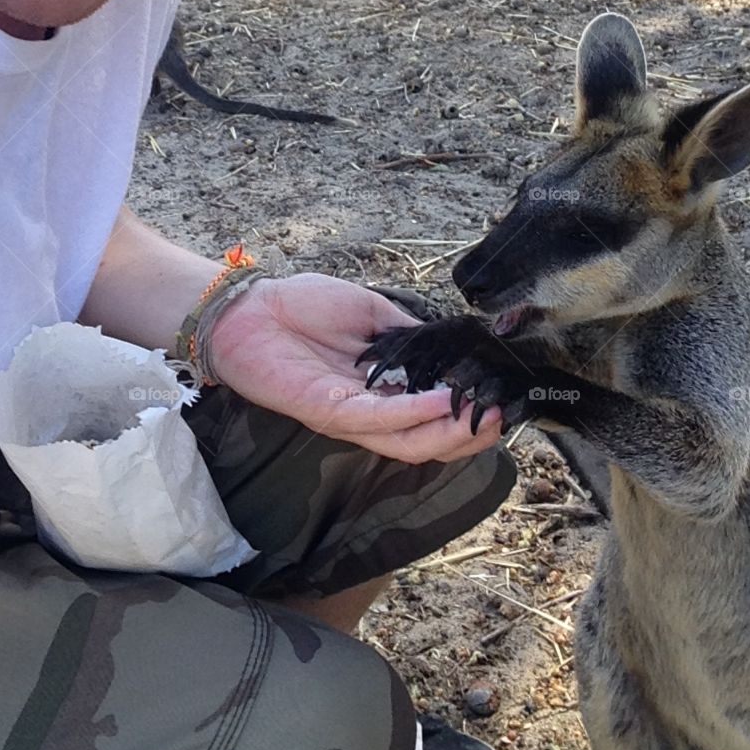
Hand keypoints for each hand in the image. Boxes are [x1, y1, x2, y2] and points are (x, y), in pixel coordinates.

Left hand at [208, 272, 503, 462]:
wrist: (249, 307)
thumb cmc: (303, 306)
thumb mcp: (370, 314)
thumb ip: (408, 334)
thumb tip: (452, 342)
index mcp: (381, 390)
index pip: (432, 417)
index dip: (467, 415)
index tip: (500, 399)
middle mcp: (368, 411)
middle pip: (426, 442)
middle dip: (467, 436)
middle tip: (500, 418)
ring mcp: (348, 415)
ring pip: (407, 443)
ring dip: (448, 433)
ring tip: (481, 416)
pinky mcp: (326, 410)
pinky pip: (377, 418)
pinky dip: (412, 413)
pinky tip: (440, 400)